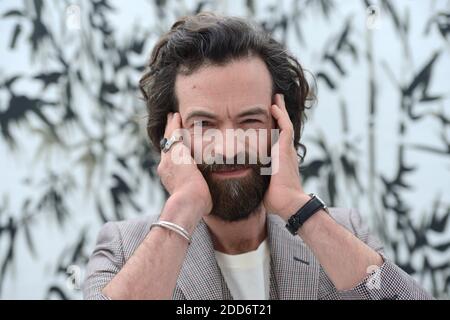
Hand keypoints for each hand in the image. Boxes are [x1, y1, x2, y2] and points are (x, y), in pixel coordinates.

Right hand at [157, 112, 212, 219]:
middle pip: (166, 146)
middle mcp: (165, 167)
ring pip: (168, 138)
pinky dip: (174, 124)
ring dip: (171, 127)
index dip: (172, 154)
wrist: (187, 204)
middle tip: (170, 125)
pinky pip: (174, 134)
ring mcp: (169, 159)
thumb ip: (200, 195)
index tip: (175, 149)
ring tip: (173, 117)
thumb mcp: (196, 199)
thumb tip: (210, 204)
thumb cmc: (195, 207)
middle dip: (169, 136)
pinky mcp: (176, 152)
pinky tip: (177, 116)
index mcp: (170, 178)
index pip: (170, 162)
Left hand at [263, 94, 309, 220]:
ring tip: (276, 98)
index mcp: (280, 160)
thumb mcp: (263, 186)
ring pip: (284, 124)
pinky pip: (285, 127)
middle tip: (274, 102)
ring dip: (280, 111)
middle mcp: (285, 152)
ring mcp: (287, 150)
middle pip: (282, 128)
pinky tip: (274, 106)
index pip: (277, 140)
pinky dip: (280, 116)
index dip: (273, 129)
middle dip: (279, 115)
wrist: (288, 203)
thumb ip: (255, 180)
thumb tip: (240, 183)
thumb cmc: (276, 200)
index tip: (266, 122)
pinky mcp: (286, 149)